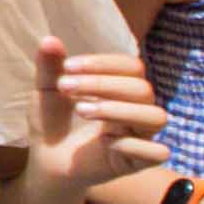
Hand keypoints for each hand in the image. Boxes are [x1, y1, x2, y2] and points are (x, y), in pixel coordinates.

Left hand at [21, 38, 170, 203]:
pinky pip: (157, 152)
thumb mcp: (47, 93)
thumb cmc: (52, 124)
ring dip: (119, 110)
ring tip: (81, 110)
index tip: (67, 66)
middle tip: (65, 88)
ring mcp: (139, 137)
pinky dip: (132, 144)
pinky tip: (104, 142)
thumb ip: (49, 68)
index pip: (132, 67)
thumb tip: (49, 39)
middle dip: (103, 84)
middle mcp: (136, 111)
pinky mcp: (137, 163)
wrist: (45, 162)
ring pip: (155, 117)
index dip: (104, 63)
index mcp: (121, 90)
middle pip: (143, 89)